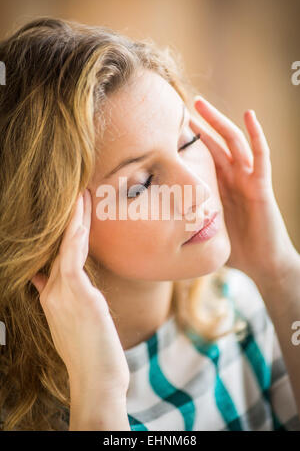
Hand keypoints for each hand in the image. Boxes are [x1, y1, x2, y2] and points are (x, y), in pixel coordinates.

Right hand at [31, 189, 129, 399]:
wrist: (96, 380)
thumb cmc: (90, 354)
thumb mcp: (73, 326)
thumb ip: (66, 304)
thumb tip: (59, 288)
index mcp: (54, 298)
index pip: (55, 258)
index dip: (61, 235)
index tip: (70, 215)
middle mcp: (54, 293)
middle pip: (58, 247)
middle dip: (67, 220)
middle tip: (75, 194)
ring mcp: (64, 295)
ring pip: (65, 248)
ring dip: (73, 220)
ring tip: (80, 195)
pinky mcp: (79, 297)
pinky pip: (73, 260)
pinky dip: (75, 238)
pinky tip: (81, 220)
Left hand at [189, 96, 298, 281]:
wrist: (262, 264)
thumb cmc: (235, 249)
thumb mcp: (206, 228)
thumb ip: (190, 218)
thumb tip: (158, 223)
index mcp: (221, 186)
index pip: (205, 156)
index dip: (191, 140)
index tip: (171, 127)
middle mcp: (234, 178)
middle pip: (217, 142)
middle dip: (202, 123)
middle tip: (183, 105)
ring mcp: (249, 179)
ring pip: (234, 142)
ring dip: (219, 121)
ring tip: (201, 104)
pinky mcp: (262, 186)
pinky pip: (261, 157)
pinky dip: (256, 135)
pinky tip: (249, 116)